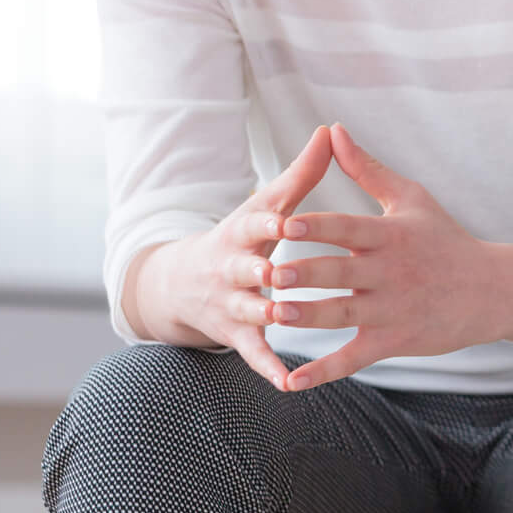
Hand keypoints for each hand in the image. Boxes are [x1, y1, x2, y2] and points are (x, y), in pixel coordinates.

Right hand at [139, 126, 334, 390]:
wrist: (181, 283)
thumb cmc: (243, 236)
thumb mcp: (265, 204)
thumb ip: (301, 173)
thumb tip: (331, 129)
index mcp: (242, 232)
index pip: (255, 224)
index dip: (270, 222)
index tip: (288, 220)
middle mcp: (231, 268)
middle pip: (245, 268)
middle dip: (260, 270)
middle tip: (280, 272)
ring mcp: (231, 303)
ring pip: (248, 310)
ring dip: (265, 314)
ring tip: (286, 317)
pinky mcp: (236, 335)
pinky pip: (253, 353)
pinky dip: (268, 367)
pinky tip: (288, 383)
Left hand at [271, 123, 495, 391]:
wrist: (493, 291)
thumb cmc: (447, 240)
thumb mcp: (412, 199)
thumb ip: (367, 169)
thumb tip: (333, 131)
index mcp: (391, 235)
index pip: (349, 228)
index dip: (318, 227)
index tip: (286, 224)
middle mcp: (391, 272)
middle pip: (342, 272)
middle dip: (307, 273)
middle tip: (272, 272)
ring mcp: (392, 309)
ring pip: (344, 314)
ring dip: (309, 316)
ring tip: (275, 315)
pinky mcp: (394, 341)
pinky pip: (354, 358)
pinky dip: (323, 371)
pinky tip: (291, 382)